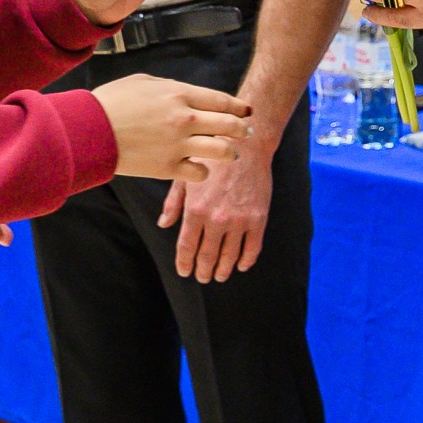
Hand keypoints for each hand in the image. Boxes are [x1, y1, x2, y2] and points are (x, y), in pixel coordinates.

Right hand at [92, 74, 253, 181]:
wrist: (91, 130)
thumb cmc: (113, 101)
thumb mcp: (144, 81)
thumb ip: (170, 87)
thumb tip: (184, 94)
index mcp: (179, 94)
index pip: (222, 101)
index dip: (239, 107)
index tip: (247, 111)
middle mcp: (184, 119)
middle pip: (229, 125)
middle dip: (243, 129)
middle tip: (247, 132)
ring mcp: (178, 145)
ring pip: (222, 151)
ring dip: (230, 152)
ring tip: (230, 154)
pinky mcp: (168, 168)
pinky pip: (199, 172)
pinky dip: (203, 171)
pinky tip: (199, 168)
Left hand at [156, 136, 273, 281]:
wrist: (247, 145)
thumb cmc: (212, 158)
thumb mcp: (186, 177)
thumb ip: (174, 203)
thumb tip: (164, 224)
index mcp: (196, 209)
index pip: (187, 247)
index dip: (184, 263)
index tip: (184, 272)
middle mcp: (216, 218)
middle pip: (207, 256)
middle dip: (203, 271)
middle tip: (202, 277)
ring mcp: (239, 220)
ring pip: (229, 256)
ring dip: (223, 270)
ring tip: (219, 275)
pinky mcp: (258, 218)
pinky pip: (252, 248)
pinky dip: (246, 260)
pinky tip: (241, 265)